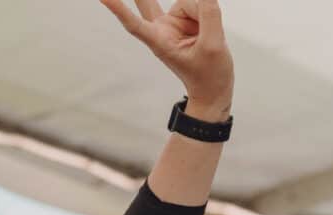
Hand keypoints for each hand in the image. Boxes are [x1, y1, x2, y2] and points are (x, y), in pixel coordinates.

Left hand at [99, 0, 233, 117]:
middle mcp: (161, 30)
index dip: (119, 10)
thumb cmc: (208, 74)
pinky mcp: (184, 19)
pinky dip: (206, 12)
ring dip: (202, 13)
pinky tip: (208, 27)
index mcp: (159, 42)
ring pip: (188, 2)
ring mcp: (172, 23)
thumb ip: (209, 16)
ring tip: (208, 34)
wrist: (214, 87)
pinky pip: (198, 4)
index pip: (134, 24)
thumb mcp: (213, 46)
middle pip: (146, 4)